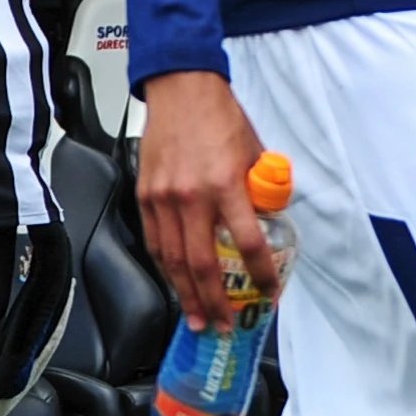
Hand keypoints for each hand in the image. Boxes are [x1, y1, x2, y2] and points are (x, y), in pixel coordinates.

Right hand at [136, 69, 277, 332]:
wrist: (180, 89)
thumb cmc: (221, 117)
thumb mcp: (255, 152)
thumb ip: (261, 189)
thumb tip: (269, 219)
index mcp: (226, 184)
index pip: (247, 243)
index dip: (261, 275)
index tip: (269, 294)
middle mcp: (192, 196)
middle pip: (202, 264)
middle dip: (214, 302)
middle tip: (222, 326)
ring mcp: (163, 198)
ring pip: (173, 260)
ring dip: (186, 294)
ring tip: (196, 318)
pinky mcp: (145, 195)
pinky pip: (156, 241)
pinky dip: (166, 267)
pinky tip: (175, 283)